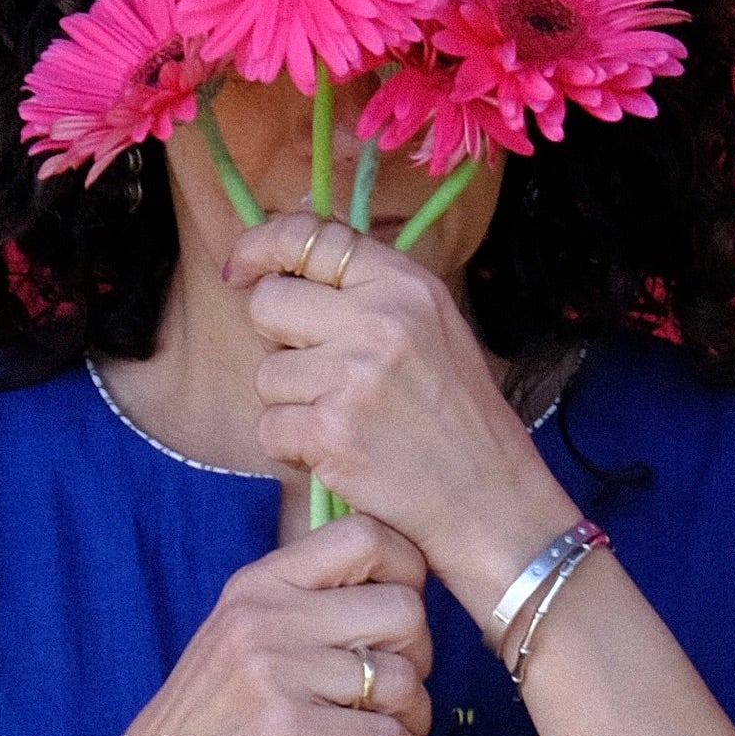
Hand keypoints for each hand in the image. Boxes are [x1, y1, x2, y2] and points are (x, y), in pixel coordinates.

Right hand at [68, 510, 433, 735]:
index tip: (403, 621)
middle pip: (403, 608)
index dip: (409, 572)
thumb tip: (394, 600)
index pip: (365, 534)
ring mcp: (276, 675)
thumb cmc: (199, 733)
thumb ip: (300, 612)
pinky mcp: (288, 735)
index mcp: (258, 584)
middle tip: (401, 693)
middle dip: (420, 656)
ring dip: (415, 718)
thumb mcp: (237, 645)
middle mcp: (266, 617)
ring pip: (403, 677)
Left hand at [230, 210, 571, 608]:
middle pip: (269, 304)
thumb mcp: (435, 326)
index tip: (243, 268)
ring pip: (267, 375)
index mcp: (405, 284)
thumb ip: (369, 286)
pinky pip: (271, 430)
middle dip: (279, 341)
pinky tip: (338, 456)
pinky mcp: (332, 434)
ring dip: (292, 405)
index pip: (310, 236)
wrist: (491, 502)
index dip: (262, 246)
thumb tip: (291, 232)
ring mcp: (353, 377)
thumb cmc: (461, 420)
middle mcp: (378, 321)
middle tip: (320, 373)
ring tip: (345, 422)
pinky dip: (295, 450)